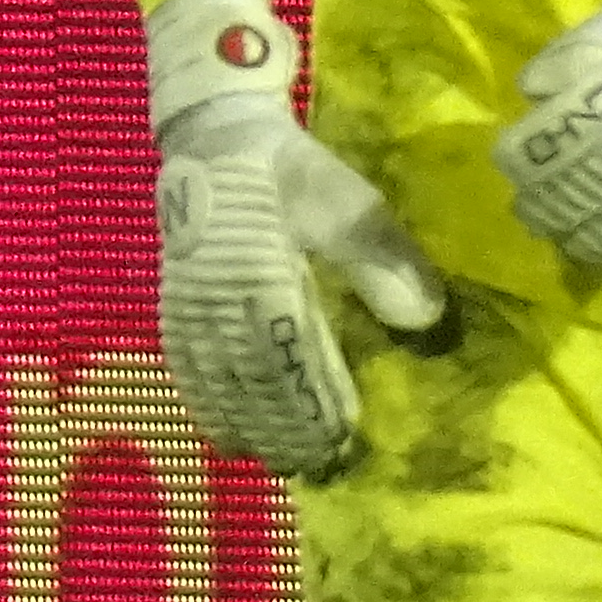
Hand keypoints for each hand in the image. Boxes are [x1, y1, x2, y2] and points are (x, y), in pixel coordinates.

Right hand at [147, 0, 445, 475]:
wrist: (215, 137)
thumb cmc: (289, 171)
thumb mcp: (348, 202)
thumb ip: (387, 260)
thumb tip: (427, 319)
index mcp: (261, 272)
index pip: (290, 354)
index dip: (314, 399)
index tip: (344, 435)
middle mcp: (218, 299)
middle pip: (253, 379)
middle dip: (287, 426)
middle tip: (320, 464)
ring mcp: (190, 307)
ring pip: (219, 382)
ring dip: (251, 426)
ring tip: (283, 463)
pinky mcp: (174, 308)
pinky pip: (187, 369)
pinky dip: (208, 407)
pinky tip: (228, 437)